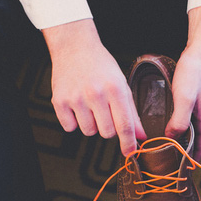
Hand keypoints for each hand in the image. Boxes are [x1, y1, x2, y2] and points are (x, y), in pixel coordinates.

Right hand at [42, 20, 145, 155]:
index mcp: (114, 88)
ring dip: (91, 124)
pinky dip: (73, 121)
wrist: (74, 47)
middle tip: (104, 112)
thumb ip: (131, 112)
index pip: (124, 125)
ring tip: (89, 105)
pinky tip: (76, 105)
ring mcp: (76, 98)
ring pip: (88, 131)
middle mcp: (95, 93)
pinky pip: (70, 127)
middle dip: (108, 128)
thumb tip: (140, 136)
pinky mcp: (59, 101)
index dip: (129, 143)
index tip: (130, 153)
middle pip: (106, 133)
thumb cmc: (100, 65)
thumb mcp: (121, 84)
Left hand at [165, 5, 200, 160]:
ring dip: (182, 138)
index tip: (178, 170)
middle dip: (185, 152)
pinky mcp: (198, 99)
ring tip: (165, 145)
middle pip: (198, 141)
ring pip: (193, 129)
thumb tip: (172, 138)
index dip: (191, 160)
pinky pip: (189, 118)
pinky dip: (181, 125)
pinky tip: (168, 123)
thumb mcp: (184, 99)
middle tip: (167, 160)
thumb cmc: (196, 72)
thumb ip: (179, 120)